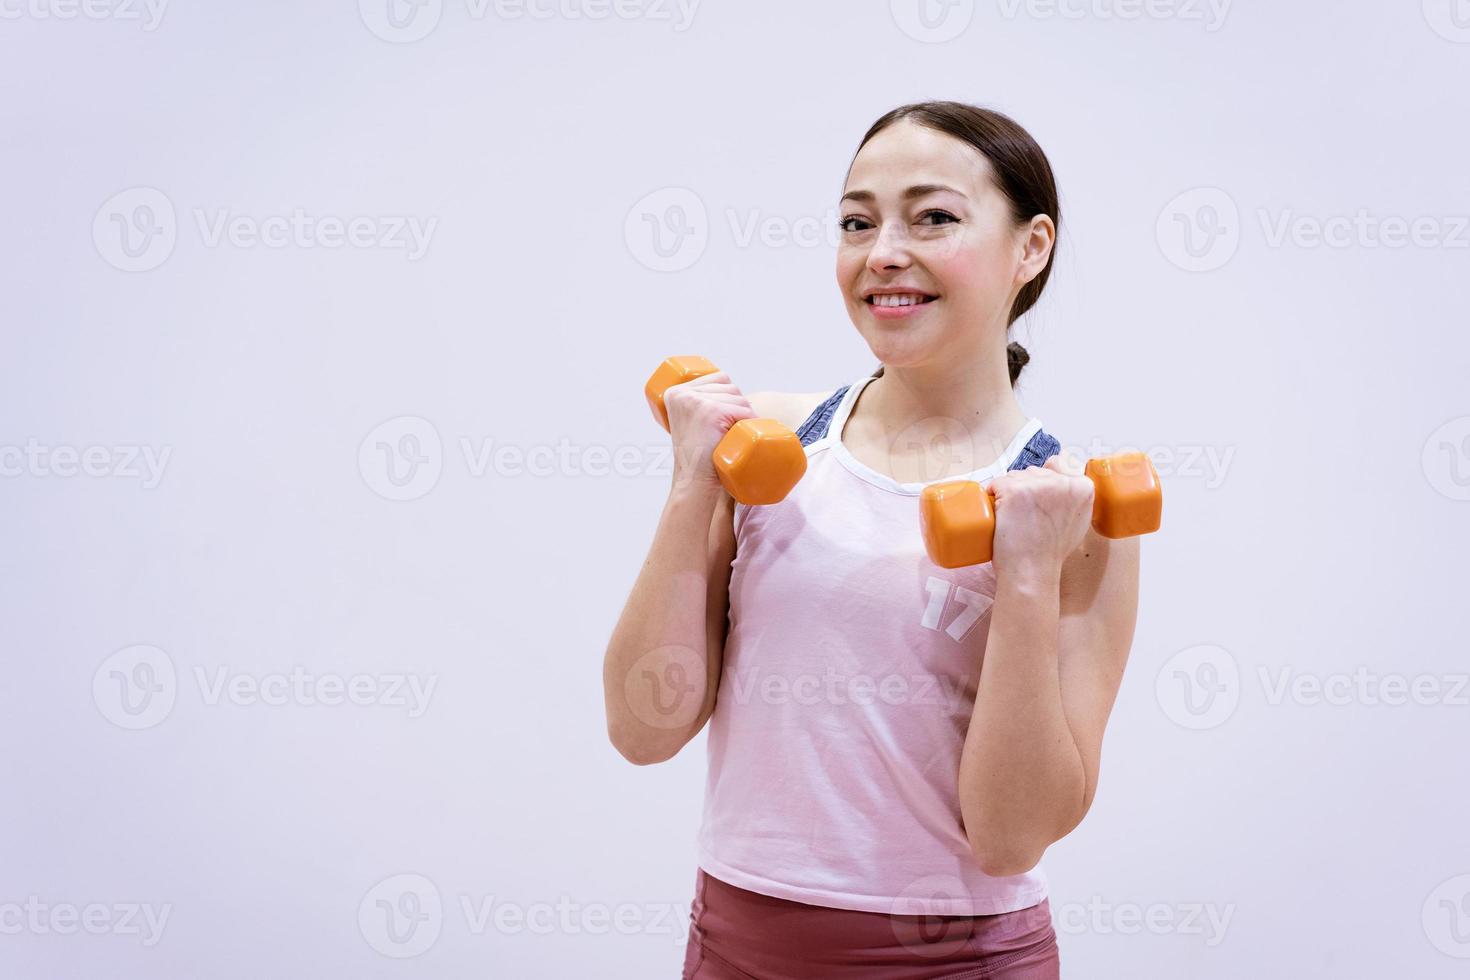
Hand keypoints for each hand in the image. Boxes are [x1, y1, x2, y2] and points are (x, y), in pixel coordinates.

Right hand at [663, 371, 756, 494]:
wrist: (694, 483)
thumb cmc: (698, 459)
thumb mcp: (691, 425)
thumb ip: (700, 406)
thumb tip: (726, 390)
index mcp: (675, 393)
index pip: (718, 378)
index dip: (730, 396)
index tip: (724, 420)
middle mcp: (682, 393)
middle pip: (730, 386)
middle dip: (739, 407)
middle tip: (729, 433)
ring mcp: (696, 401)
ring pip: (740, 398)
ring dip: (745, 416)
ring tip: (732, 436)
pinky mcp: (712, 411)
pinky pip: (744, 411)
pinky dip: (749, 423)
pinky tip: (739, 436)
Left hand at [988, 451, 1094, 579]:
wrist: (1032, 572)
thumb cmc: (1050, 552)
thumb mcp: (1077, 521)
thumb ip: (1074, 499)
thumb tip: (1063, 482)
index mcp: (1083, 487)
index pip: (1056, 465)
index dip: (1042, 483)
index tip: (1039, 503)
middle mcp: (1063, 481)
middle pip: (1033, 471)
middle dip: (1024, 488)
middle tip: (1027, 518)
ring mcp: (1038, 484)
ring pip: (1014, 476)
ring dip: (1008, 493)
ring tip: (1016, 520)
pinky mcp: (1014, 490)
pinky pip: (996, 484)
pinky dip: (993, 497)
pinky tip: (1001, 515)